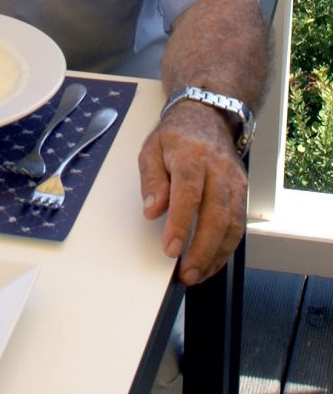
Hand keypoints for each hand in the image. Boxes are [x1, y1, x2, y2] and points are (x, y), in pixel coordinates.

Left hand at [138, 100, 246, 285]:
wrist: (207, 118)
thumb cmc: (175, 137)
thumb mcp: (151, 149)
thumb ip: (151, 180)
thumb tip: (152, 211)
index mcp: (192, 156)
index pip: (188, 193)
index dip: (179, 223)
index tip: (170, 248)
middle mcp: (218, 170)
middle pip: (216, 214)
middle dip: (201, 249)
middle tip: (186, 273)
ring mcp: (234, 182)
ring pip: (232, 224)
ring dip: (215, 254)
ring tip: (196, 274)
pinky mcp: (242, 193)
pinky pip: (238, 226)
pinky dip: (226, 249)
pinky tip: (211, 262)